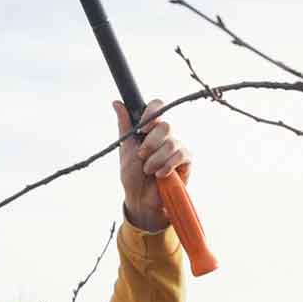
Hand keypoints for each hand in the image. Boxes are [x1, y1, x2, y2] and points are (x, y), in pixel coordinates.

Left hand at [114, 99, 190, 232]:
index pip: (158, 107)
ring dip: (156, 159)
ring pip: (171, 143)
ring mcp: (177, 146)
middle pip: (165, 125)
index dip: (152, 113)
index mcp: (151, 129)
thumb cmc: (133, 175)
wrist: (140, 198)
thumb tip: (117, 103)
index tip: (142, 129)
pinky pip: (180, 155)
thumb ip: (125, 126)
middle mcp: (166, 135)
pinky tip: (159, 175)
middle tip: (142, 156)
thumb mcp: (126, 149)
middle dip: (150, 143)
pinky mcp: (185, 159)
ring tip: (148, 170)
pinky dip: (166, 166)